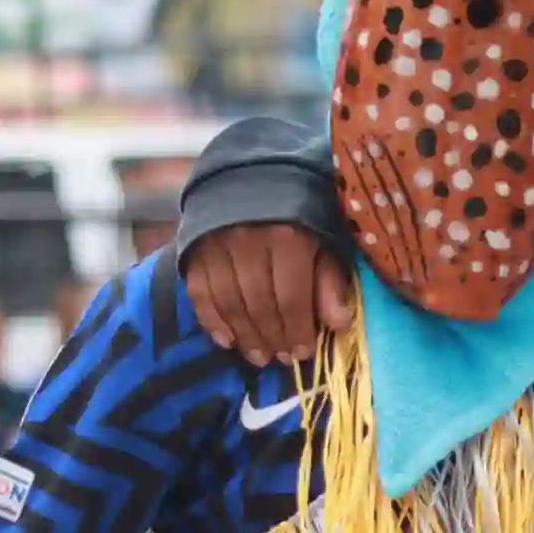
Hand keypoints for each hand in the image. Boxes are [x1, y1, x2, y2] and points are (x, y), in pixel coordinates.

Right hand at [184, 225, 352, 365]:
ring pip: (230, 303)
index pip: (291, 297)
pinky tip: (226, 341)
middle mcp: (248, 241)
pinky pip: (200, 293)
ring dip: (245, 336)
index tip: (303, 353)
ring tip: (258, 356)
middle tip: (281, 359)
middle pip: (259, 304)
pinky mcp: (194, 248)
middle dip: (273, 337)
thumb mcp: (325, 240)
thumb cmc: (300, 211)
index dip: (298, 329)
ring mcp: (216, 244)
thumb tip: (339, 325)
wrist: (255, 173)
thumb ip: (329, 281)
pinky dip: (212, 321)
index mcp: (288, 237)